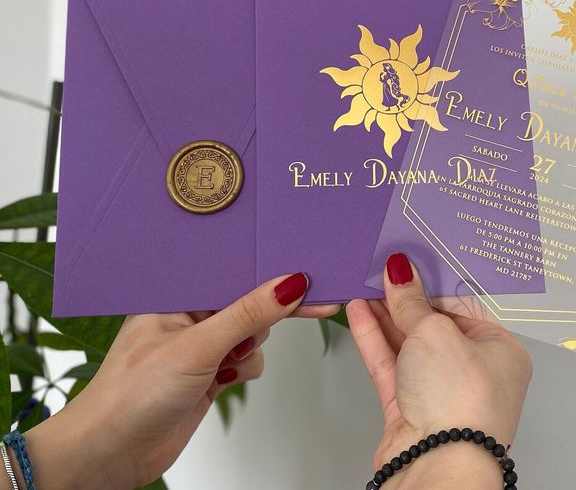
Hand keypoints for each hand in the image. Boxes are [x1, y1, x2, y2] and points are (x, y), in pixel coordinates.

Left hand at [20, 274, 337, 489]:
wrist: (109, 456)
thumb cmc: (130, 394)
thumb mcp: (197, 347)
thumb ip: (246, 315)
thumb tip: (289, 285)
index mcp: (177, 293)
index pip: (235, 272)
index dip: (271, 270)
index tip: (309, 274)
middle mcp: (190, 314)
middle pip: (248, 298)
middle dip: (270, 308)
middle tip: (314, 302)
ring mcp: (200, 344)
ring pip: (252, 331)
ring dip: (250, 347)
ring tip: (228, 364)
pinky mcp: (209, 372)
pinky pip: (247, 358)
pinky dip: (244, 369)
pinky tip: (225, 381)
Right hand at [347, 253, 530, 487]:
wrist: (437, 467)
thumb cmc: (459, 404)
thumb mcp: (434, 332)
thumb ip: (411, 301)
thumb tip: (399, 271)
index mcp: (500, 350)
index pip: (462, 304)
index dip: (432, 282)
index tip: (409, 263)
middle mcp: (473, 372)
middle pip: (433, 323)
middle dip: (404, 298)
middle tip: (380, 270)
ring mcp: (440, 391)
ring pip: (408, 343)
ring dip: (384, 314)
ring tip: (362, 284)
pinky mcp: (410, 408)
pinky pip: (390, 363)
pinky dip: (374, 337)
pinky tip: (358, 312)